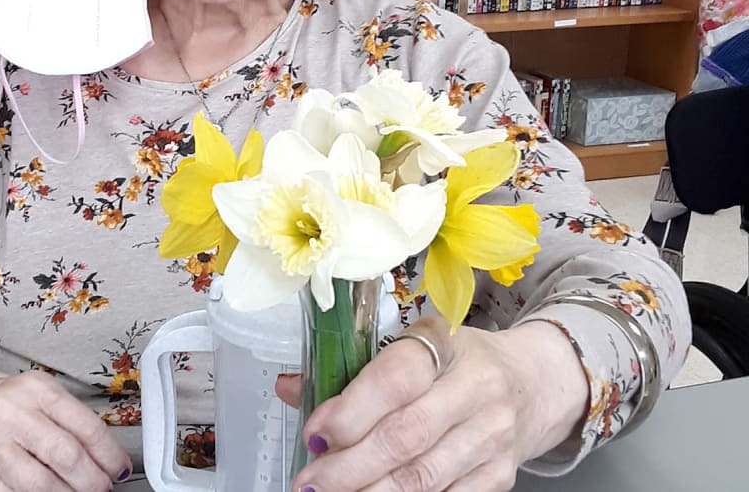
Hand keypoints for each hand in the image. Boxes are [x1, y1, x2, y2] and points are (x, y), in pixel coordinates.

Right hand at [0, 372, 131, 490]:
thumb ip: (71, 420)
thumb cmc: (6, 407)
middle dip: (93, 480)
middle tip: (103, 487)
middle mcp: (12, 414)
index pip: (85, 426)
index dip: (109, 454)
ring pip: (43, 484)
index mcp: (36, 390)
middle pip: (67, 456)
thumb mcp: (40, 398)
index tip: (119, 469)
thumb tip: (106, 455)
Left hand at [277, 317, 587, 491]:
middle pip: (404, 438)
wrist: (533, 381)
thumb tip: (290, 388)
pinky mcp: (500, 476)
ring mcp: (492, 436)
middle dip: (348, 467)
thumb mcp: (413, 346)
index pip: (394, 380)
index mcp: (445, 344)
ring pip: (422, 478)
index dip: (349, 412)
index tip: (315, 433)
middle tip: (311, 482)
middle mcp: (475, 388)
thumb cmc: (459, 361)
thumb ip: (353, 369)